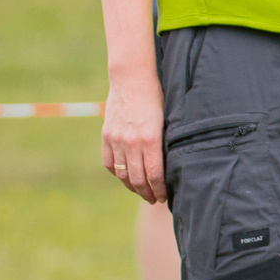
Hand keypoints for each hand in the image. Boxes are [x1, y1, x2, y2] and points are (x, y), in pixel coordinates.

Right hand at [101, 69, 165, 202]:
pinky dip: (118, 174)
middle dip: (147, 193)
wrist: (132, 80)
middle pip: (137, 179)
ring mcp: (116, 139)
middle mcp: (131, 142)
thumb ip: (166, 143)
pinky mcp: (106, 136)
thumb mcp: (167, 120)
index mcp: (151, 139)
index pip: (154, 174)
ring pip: (123, 174)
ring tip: (142, 192)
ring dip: (132, 187)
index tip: (164, 197)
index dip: (159, 189)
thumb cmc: (157, 98)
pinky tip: (126, 178)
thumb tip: (172, 166)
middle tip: (154, 199)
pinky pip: (110, 163)